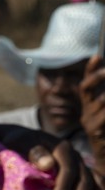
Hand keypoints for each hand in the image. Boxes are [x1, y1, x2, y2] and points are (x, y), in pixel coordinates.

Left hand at [11, 133, 104, 189]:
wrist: (22, 141)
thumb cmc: (17, 145)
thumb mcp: (20, 144)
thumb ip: (34, 153)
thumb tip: (48, 164)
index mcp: (62, 149)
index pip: (67, 170)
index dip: (63, 188)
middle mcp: (75, 157)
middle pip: (84, 179)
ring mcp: (81, 165)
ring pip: (95, 183)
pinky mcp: (82, 174)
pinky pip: (98, 186)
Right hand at [81, 55, 104, 172]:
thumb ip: (102, 95)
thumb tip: (100, 62)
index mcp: (91, 109)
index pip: (86, 86)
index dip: (91, 71)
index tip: (97, 56)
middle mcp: (89, 115)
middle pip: (88, 89)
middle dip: (99, 77)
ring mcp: (93, 125)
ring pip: (102, 101)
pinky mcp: (98, 133)